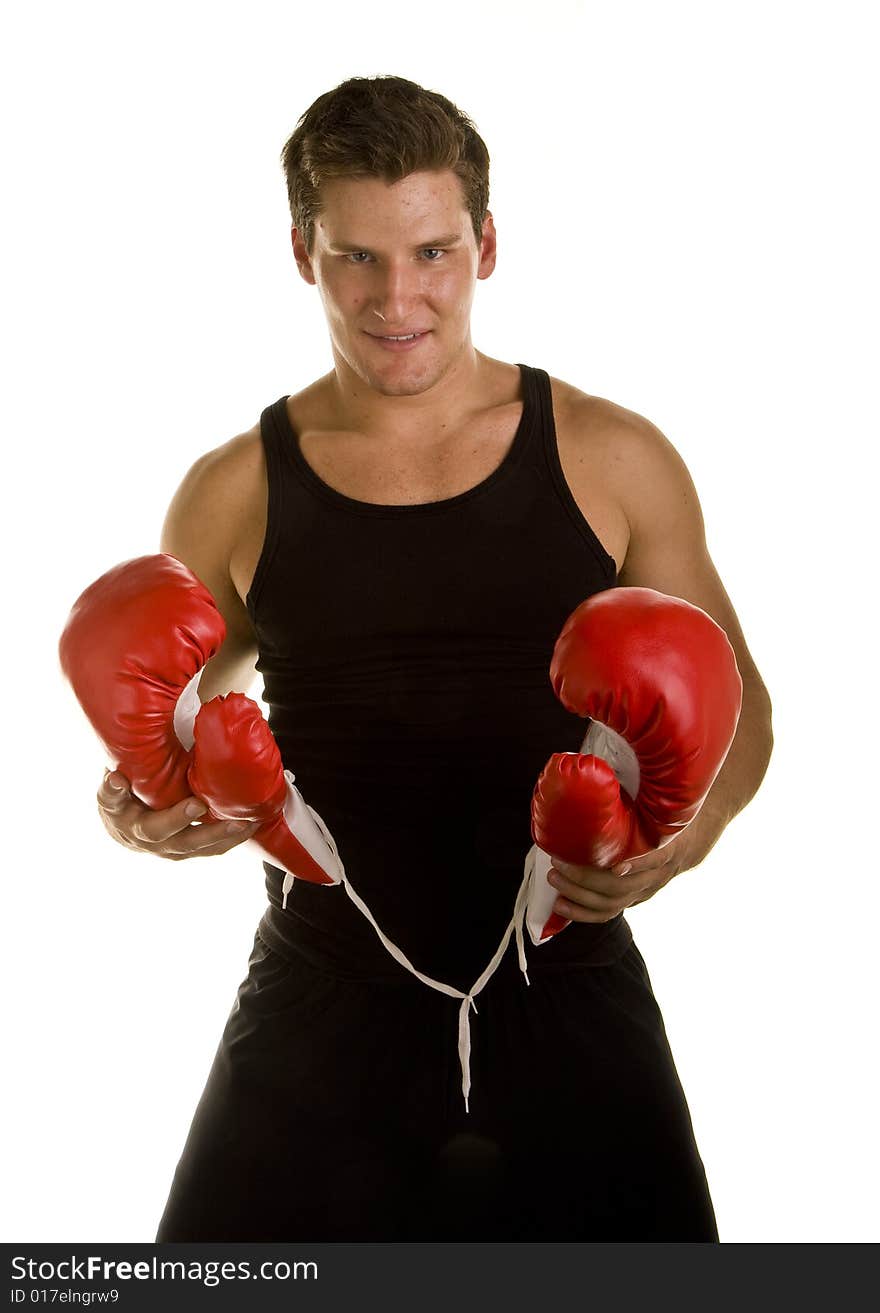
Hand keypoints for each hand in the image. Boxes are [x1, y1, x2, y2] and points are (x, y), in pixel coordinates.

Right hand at [97, 769, 260, 860]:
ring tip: (249, 824)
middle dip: (211, 831)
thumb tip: (116, 779)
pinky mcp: (188, 849)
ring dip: (227, 837)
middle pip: (184, 842)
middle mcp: (155, 844)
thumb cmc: (118, 798)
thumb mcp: (109, 792)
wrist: (120, 822)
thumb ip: (112, 788)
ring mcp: (173, 849)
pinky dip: (231, 839)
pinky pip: (211, 848)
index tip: (197, 804)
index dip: (175, 818)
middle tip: (236, 820)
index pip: (152, 827)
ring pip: (202, 848)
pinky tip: (250, 826)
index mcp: (134, 828)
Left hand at [546, 805, 725, 921]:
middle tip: (559, 861)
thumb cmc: (663, 810)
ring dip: (580, 894)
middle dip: (587, 877)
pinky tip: (561, 905)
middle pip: (622, 885)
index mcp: (667, 843)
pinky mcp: (635, 897)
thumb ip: (633, 788)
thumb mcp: (656, 797)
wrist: (691, 835)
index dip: (638, 864)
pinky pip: (609, 912)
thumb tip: (595, 766)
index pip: (655, 858)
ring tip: (554, 878)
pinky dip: (584, 913)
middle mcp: (658, 871)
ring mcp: (647, 887)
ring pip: (613, 901)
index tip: (616, 865)